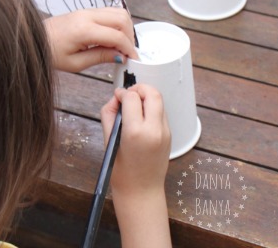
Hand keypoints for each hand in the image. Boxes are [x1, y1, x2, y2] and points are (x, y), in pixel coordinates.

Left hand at [43, 8, 137, 71]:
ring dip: (126, 28)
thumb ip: (100, 57)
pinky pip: (110, 12)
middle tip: (128, 53)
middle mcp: (87, 15)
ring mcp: (87, 10)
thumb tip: (120, 56)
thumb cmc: (51, 53)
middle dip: (130, 37)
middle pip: (122, 19)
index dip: (129, 49)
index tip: (133, 60)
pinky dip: (118, 23)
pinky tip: (113, 38)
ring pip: (119, 12)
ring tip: (121, 46)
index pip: (117, 36)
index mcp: (84, 30)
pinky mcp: (86, 10)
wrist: (34, 39)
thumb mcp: (75, 63)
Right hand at [100, 84, 171, 247]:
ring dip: (146, 97)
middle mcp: (154, 130)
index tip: (116, 97)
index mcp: (136, 132)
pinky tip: (141, 118)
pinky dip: (151, 108)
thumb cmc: (120, 170)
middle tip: (128, 95)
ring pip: (159, 100)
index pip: (132, 97)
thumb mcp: (108, 140)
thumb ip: (110, 114)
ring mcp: (164, 132)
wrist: (141, 190)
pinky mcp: (169, 135)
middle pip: (152, 93)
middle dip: (139, 88)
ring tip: (134, 106)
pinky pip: (161, 112)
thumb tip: (116, 98)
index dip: (122, 93)